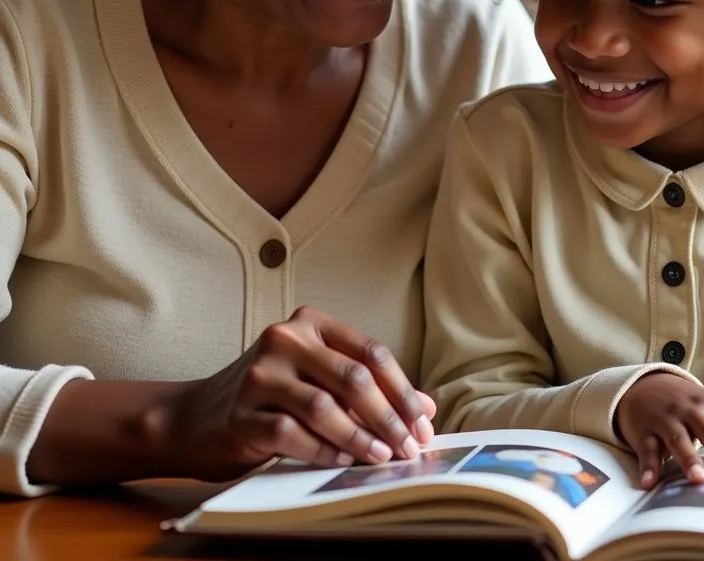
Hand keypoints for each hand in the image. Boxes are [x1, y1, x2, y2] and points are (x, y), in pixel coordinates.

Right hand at [156, 306, 435, 481]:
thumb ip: (368, 387)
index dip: (403, 389)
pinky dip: (322, 450)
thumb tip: (426, 409)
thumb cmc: (272, 396)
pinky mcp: (240, 413)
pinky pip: (292, 434)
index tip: (424, 422)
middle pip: (353, 378)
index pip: (371, 352)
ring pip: (324, 406)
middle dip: (389, 416)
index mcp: (310, 323)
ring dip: (360, 437)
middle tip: (410, 447)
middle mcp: (284, 339)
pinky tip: (341, 461)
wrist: (195, 417)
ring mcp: (259, 374)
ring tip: (382, 457)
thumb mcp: (319, 379)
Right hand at [615, 374, 703, 488]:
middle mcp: (694, 412)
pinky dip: (648, 465)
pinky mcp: (646, 430)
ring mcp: (668, 419)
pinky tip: (650, 482)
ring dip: (688, 458)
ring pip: (678, 438)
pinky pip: (647, 448)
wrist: (649, 384)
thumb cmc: (693, 404)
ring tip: (698, 478)